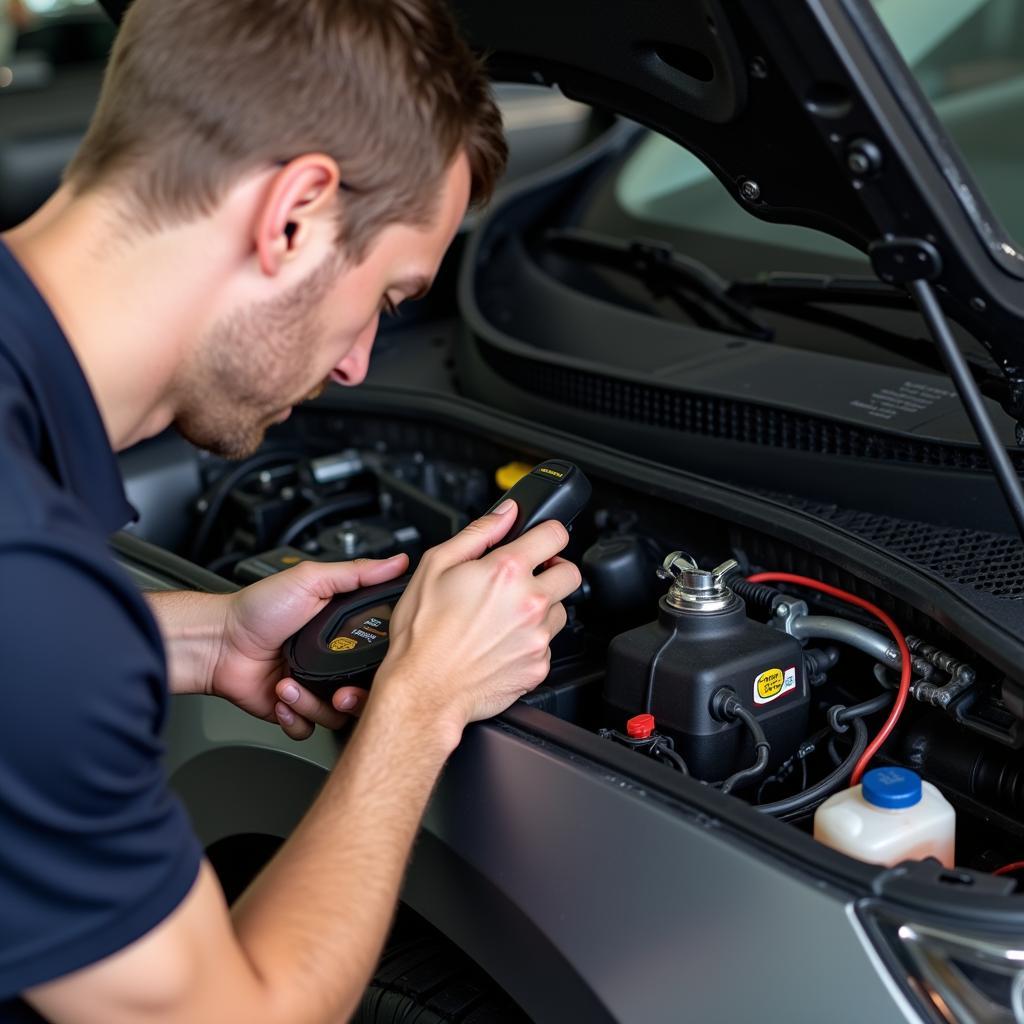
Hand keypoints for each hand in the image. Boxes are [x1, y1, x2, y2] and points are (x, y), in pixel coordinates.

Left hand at [213, 554, 408, 738]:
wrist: (218, 642)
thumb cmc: (257, 608)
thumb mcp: (312, 580)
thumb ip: (357, 573)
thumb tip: (397, 562)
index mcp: (342, 630)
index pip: (379, 652)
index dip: (384, 663)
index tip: (377, 665)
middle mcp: (332, 660)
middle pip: (364, 690)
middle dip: (352, 695)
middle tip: (338, 689)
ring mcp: (313, 686)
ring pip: (337, 714)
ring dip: (313, 703)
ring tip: (291, 684)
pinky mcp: (293, 709)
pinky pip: (310, 728)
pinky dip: (297, 718)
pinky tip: (283, 698)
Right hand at [373, 500, 580, 741]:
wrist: (424, 689)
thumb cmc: (423, 633)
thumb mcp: (436, 565)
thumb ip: (479, 532)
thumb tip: (505, 513)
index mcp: (507, 571)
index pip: (555, 535)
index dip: (547, 532)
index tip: (540, 539)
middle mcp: (529, 602)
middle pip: (570, 572)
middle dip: (552, 570)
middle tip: (527, 577)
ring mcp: (538, 637)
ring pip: (561, 610)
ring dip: (542, 607)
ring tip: (507, 615)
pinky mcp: (539, 666)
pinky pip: (547, 644)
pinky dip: (531, 640)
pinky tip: (503, 641)